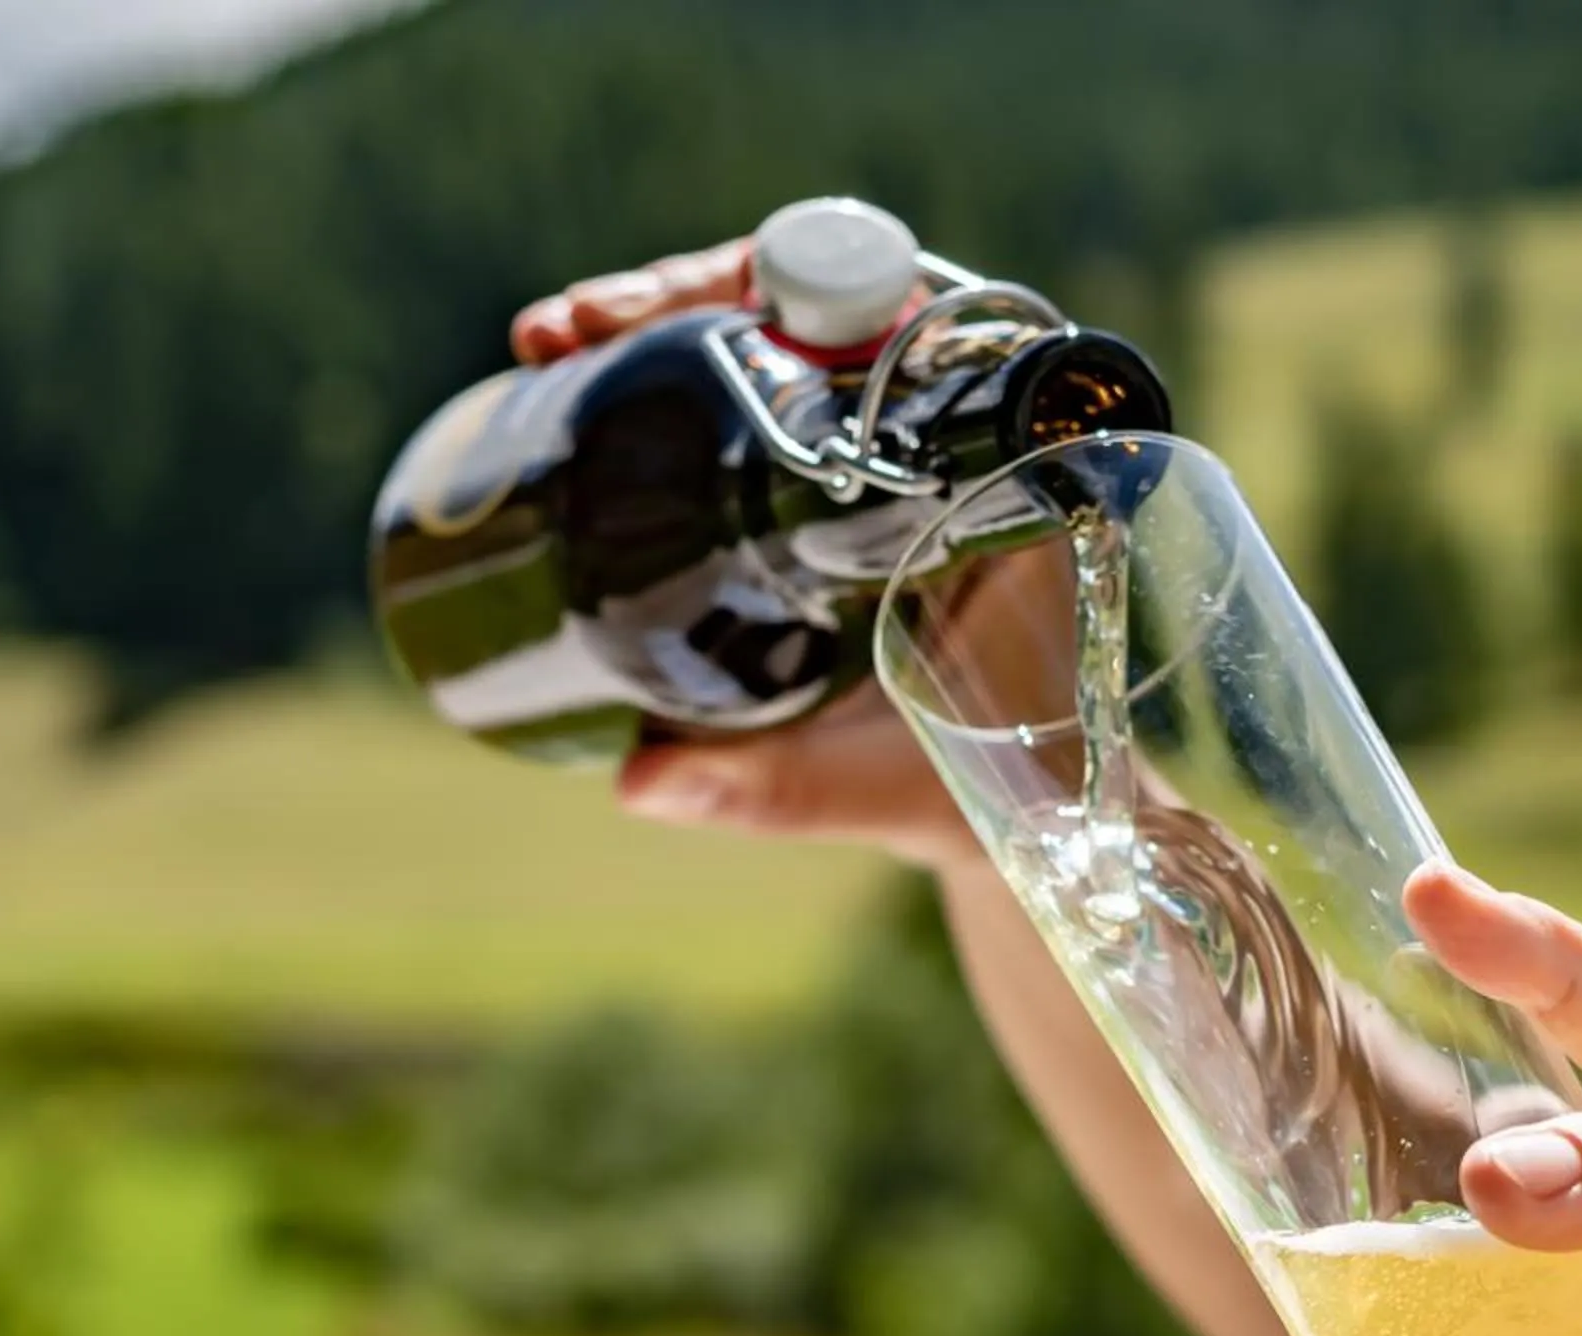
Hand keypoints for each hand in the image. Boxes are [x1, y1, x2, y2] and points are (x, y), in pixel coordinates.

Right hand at [511, 242, 972, 866]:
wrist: (1037, 809)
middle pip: (820, 303)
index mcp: (1013, 469)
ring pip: (779, 335)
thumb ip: (775, 789)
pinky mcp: (846, 481)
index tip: (688, 309)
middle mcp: (960, 432)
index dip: (792, 281)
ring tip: (544, 347)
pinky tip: (579, 379)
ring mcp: (897, 449)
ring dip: (661, 321)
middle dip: (682, 297)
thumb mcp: (883, 788)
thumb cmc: (1000, 792)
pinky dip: (676, 371)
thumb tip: (635, 783)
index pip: (907, 315)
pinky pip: (767, 390)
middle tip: (570, 329)